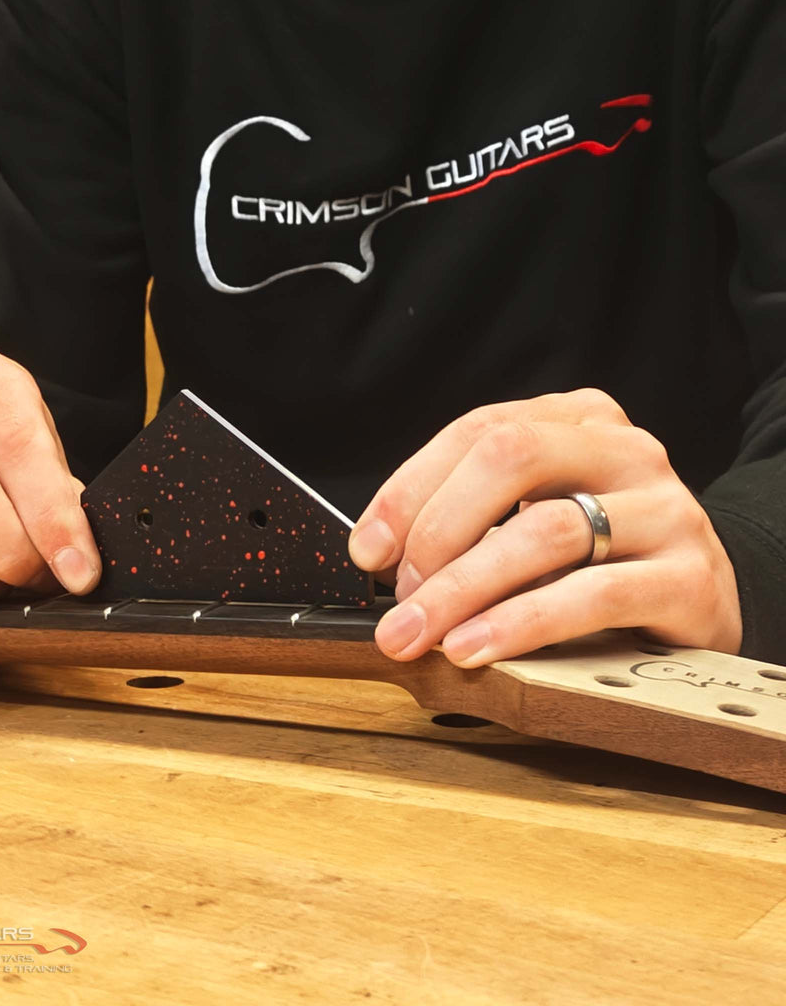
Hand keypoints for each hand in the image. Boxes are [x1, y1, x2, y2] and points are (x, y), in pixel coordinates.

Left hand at [347, 389, 742, 665]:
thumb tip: (378, 555)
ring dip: (465, 588)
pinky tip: (475, 648)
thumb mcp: (532, 512)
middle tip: (399, 598)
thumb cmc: (598, 552)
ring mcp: (664, 508)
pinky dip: (521, 624)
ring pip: (546, 531)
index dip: (410, 490)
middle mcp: (623, 449)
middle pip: (510, 459)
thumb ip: (468, 516)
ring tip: (420, 632)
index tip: (368, 551)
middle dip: (436, 532)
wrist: (699, 592)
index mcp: (576, 419)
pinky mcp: (689, 577)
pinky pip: (593, 596)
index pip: (477, 432)